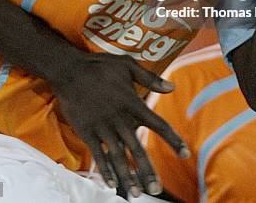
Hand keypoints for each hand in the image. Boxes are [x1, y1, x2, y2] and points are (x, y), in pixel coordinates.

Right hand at [51, 52, 188, 197]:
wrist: (69, 70)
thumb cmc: (100, 66)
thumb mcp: (127, 65)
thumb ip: (150, 78)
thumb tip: (172, 87)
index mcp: (132, 102)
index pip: (158, 124)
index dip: (173, 140)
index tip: (186, 154)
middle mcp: (119, 117)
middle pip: (137, 148)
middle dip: (147, 171)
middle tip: (155, 190)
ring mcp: (102, 126)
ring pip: (118, 156)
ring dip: (127, 176)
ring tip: (135, 194)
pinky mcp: (86, 131)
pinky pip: (97, 154)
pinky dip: (104, 170)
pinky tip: (111, 184)